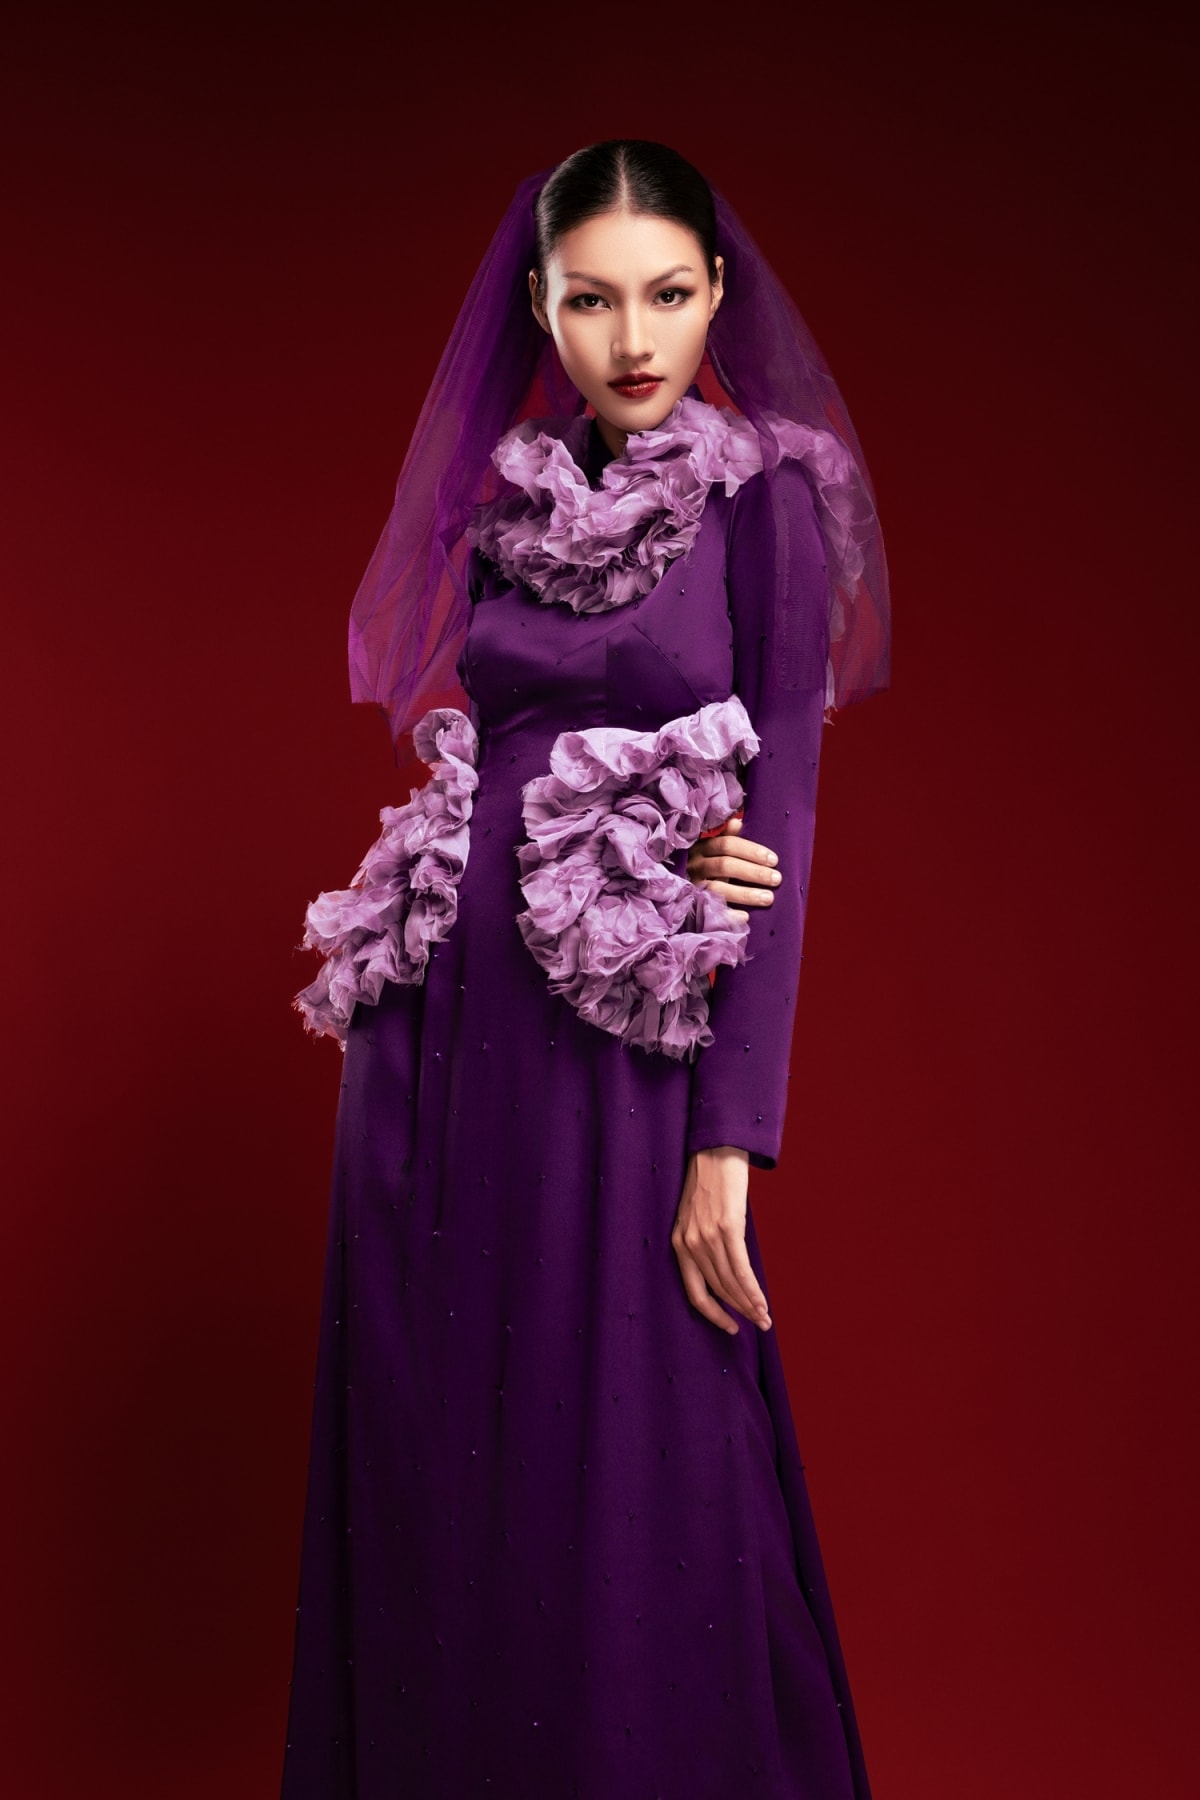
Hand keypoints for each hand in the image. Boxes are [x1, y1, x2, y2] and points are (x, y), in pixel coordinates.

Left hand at [671, 1147, 772, 1334]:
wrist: (716, 1149)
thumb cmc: (709, 1181)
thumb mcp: (696, 1216)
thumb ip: (704, 1242)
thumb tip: (726, 1269)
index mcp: (678, 1242)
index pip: (694, 1291)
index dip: (713, 1313)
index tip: (729, 1326)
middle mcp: (690, 1243)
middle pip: (717, 1290)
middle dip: (739, 1311)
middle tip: (759, 1325)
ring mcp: (708, 1236)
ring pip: (730, 1283)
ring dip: (750, 1304)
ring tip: (764, 1319)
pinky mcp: (727, 1228)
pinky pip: (741, 1268)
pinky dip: (752, 1289)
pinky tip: (762, 1302)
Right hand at [687, 814, 782, 921]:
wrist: (670, 885)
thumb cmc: (703, 864)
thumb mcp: (710, 849)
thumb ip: (725, 837)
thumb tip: (737, 822)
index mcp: (702, 848)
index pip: (727, 845)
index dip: (751, 851)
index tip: (774, 860)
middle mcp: (695, 865)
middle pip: (725, 866)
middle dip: (753, 872)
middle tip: (777, 879)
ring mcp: (692, 886)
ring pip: (718, 889)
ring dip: (745, 894)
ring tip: (768, 898)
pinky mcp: (691, 905)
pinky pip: (710, 910)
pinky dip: (728, 914)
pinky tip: (746, 916)